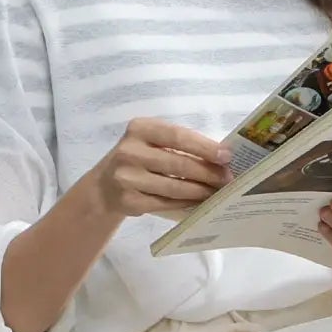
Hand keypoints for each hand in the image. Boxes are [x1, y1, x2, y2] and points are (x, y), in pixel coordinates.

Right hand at [92, 116, 231, 222]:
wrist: (104, 187)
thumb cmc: (138, 159)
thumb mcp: (151, 142)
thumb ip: (179, 144)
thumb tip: (221, 156)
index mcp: (139, 128)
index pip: (177, 136)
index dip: (204, 147)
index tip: (226, 156)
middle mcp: (129, 151)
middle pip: (178, 164)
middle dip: (208, 173)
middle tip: (227, 179)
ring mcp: (127, 178)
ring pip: (174, 187)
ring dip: (200, 191)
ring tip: (217, 192)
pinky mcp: (129, 201)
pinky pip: (166, 203)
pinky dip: (186, 203)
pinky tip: (199, 202)